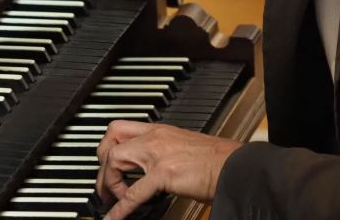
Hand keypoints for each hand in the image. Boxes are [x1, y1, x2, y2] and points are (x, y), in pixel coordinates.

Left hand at [96, 121, 241, 219]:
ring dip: (108, 183)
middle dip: (101, 163)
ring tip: (111, 200)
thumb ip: (166, 154)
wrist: (238, 167)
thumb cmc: (220, 162)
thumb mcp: (186, 150)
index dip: (108, 147)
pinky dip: (120, 209)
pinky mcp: (164, 173)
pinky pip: (133, 194)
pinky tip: (115, 217)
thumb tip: (152, 171)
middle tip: (104, 184)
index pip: (121, 128)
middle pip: (111, 139)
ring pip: (114, 160)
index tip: (108, 165)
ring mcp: (158, 154)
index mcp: (162, 131)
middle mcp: (156, 137)